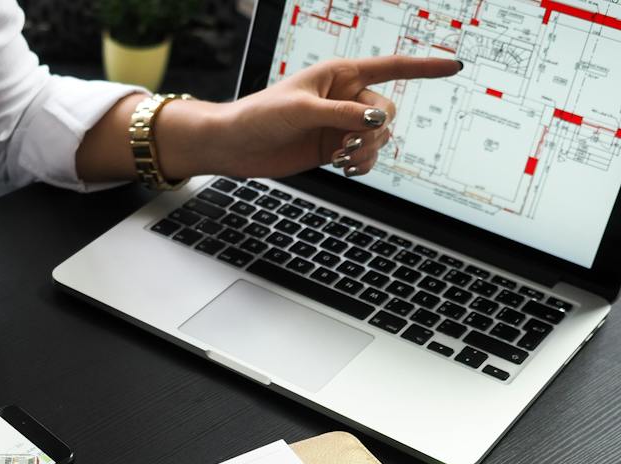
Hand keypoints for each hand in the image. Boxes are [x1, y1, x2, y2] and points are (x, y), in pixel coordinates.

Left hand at [171, 56, 460, 179]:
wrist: (235, 146)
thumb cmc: (260, 116)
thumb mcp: (302, 111)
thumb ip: (342, 115)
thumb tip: (377, 121)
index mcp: (340, 74)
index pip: (392, 67)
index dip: (425, 67)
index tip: (455, 66)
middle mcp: (345, 97)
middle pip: (387, 111)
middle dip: (375, 131)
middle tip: (347, 146)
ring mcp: (341, 125)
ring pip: (379, 137)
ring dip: (367, 151)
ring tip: (341, 159)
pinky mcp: (333, 148)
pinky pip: (365, 157)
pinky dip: (363, 165)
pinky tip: (347, 169)